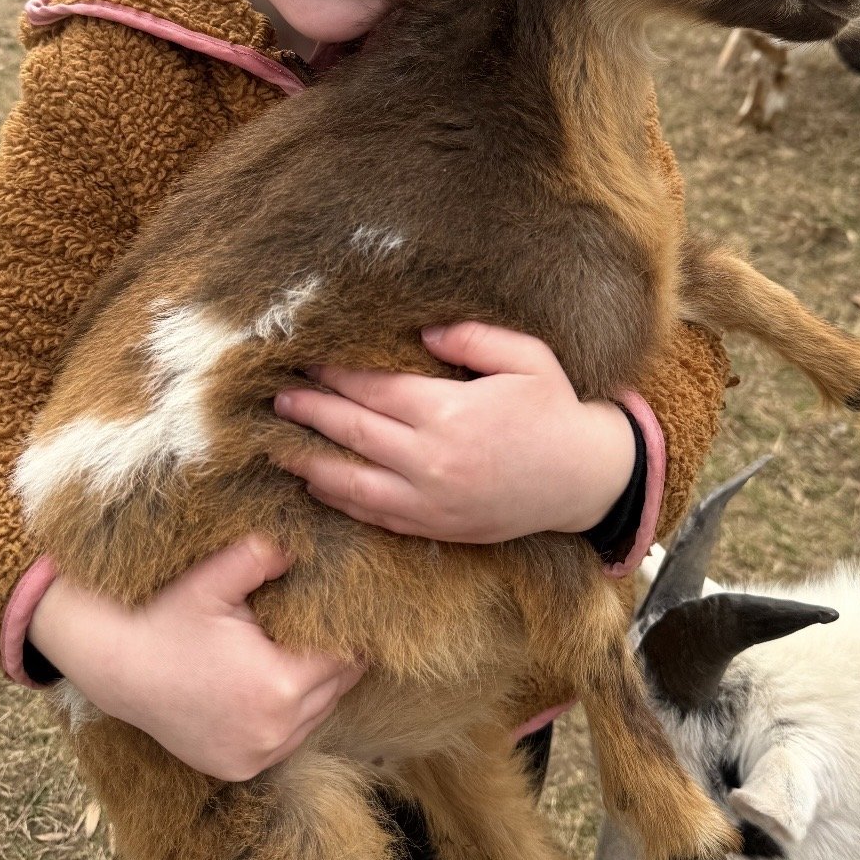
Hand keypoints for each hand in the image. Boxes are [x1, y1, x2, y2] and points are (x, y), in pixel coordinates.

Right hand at [27, 536, 364, 781]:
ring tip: (306, 650)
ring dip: (317, 687)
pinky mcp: (241, 768)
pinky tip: (276, 683)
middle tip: (334, 624)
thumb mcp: (212, 580)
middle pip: (338, 688)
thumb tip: (301, 545)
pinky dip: (291, 714)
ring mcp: (257, 755)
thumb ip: (261, 556)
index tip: (351, 608)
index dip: (350, 630)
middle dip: (337, 656)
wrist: (114, 668)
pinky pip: (289, 739)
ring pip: (318, 715)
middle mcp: (274, 730)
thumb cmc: (165, 618)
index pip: (345, 657)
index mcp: (277, 683)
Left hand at [272, 322, 635, 541]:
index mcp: (449, 413)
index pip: (374, 389)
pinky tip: (317, 485)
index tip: (306, 360)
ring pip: (352, 483)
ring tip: (277, 445)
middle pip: (353, 432)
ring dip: (309, 461)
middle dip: (310, 412)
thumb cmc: (554, 411)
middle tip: (276, 397)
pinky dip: (340, 500)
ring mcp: (430, 501)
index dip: (335, 374)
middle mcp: (431, 460)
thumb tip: (422, 331)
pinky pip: (375, 515)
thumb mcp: (527, 359)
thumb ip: (473, 338)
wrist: (583, 481)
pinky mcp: (435, 527)